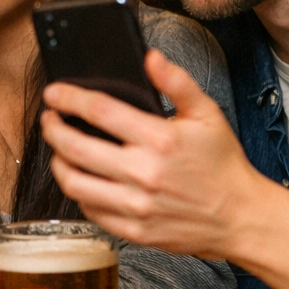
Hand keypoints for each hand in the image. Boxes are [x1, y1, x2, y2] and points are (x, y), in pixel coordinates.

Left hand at [41, 49, 263, 260]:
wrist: (240, 217)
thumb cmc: (222, 164)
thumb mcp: (207, 114)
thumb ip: (176, 82)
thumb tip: (150, 58)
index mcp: (160, 140)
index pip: (100, 111)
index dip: (69, 98)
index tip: (54, 93)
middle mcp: (144, 174)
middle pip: (76, 148)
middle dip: (53, 129)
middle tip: (48, 119)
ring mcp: (137, 206)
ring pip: (74, 183)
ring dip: (58, 162)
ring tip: (59, 149)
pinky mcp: (134, 230)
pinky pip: (90, 210)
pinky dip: (78, 192)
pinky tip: (82, 178)